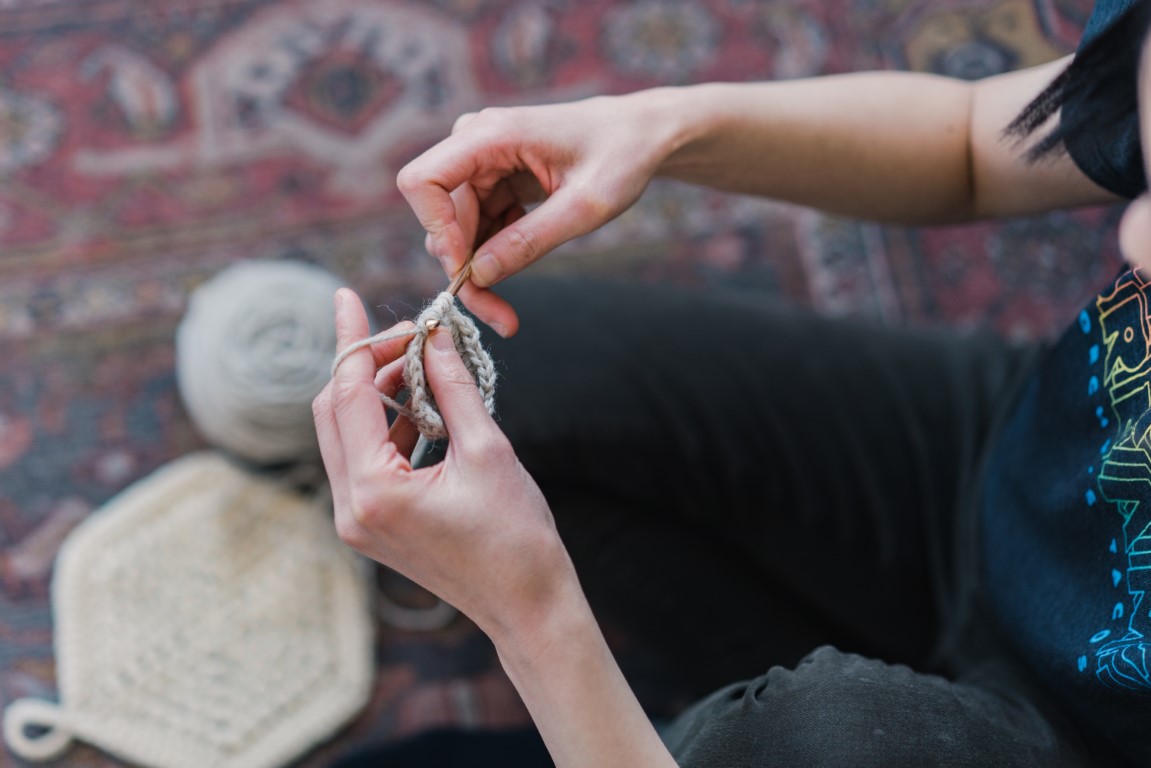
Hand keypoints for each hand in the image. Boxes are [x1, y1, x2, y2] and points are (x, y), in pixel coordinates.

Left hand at [312, 288, 577, 636]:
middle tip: (412, 335)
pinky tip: (427, 408)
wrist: (526, 605)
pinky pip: (364, 459)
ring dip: (379, 394)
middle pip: (333, 411)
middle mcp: (351, 508)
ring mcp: (356, 521)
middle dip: (367, 365)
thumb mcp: (488, 449)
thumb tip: (434, 334)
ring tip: (426, 367)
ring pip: (346, 433)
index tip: (349, 296)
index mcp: (374, 490)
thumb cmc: (516, 535)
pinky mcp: (371, 525)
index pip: (346, 394)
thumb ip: (453, 385)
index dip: (352, 340)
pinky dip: (388, 425)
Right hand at [396, 92, 674, 335]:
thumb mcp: (585, 207)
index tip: (465, 272)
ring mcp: (482, 164)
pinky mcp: (493, 182)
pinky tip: (517, 272)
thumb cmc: (621, 156)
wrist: (641, 136)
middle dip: (462, 271)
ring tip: (506, 314)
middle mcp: (475, 143)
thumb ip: (530, 240)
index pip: (423, 181)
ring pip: (456, 231)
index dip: (435, 230)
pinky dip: (491, 259)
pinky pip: (476, 229)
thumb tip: (478, 275)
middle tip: (498, 317)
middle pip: (439, 216)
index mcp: (491, 135)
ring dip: (476, 274)